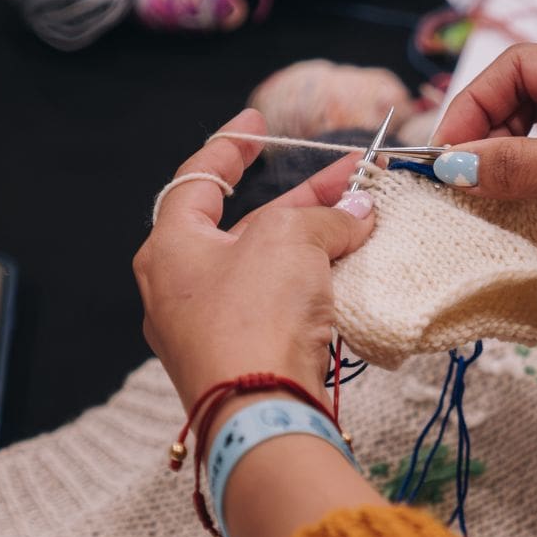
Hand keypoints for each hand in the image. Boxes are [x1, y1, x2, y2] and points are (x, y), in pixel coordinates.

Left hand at [134, 109, 374, 433]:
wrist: (261, 413)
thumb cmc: (255, 317)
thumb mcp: (290, 240)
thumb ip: (324, 216)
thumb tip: (358, 211)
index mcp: (171, 247)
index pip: (197, 179)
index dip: (231, 146)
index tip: (258, 122)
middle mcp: (180, 287)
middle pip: (246, 226)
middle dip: (303, 200)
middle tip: (350, 176)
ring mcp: (210, 328)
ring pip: (268, 268)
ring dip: (316, 242)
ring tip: (365, 220)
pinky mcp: (243, 360)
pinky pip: (279, 307)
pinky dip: (313, 284)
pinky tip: (354, 272)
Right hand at [433, 42, 536, 320]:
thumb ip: (518, 165)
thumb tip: (453, 165)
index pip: (522, 65)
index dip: (476, 104)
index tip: (446, 153)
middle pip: (531, 98)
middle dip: (491, 135)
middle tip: (463, 181)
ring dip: (515, 166)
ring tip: (491, 202)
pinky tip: (528, 218)